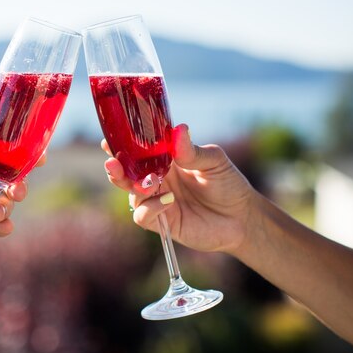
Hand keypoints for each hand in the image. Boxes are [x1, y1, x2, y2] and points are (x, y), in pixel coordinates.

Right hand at [104, 123, 254, 253]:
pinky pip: (142, 215)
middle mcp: (157, 179)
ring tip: (150, 182)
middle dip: (116, 167)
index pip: (138, 150)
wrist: (242, 219)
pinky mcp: (162, 222)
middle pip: (126, 172)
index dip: (121, 145)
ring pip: (130, 193)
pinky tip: (168, 201)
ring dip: (133, 186)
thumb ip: (193, 151)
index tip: (109, 140)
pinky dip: (150, 208)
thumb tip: (178, 130)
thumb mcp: (214, 161)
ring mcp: (157, 200)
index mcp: (165, 160)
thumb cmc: (229, 184)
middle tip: (113, 163)